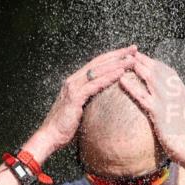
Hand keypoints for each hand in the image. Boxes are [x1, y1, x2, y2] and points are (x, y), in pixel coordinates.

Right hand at [24, 45, 137, 160]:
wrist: (50, 136)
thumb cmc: (66, 127)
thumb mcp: (81, 110)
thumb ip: (90, 101)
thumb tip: (105, 102)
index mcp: (75, 81)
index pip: (97, 64)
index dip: (113, 56)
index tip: (128, 52)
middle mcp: (73, 80)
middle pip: (99, 62)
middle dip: (118, 54)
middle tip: (134, 48)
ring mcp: (73, 87)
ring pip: (98, 70)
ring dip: (117, 63)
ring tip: (132, 59)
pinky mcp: (75, 97)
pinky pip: (95, 84)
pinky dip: (108, 77)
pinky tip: (120, 73)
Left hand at [118, 52, 184, 174]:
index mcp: (184, 94)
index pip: (169, 73)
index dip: (157, 64)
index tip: (147, 59)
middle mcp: (177, 93)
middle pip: (158, 70)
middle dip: (144, 60)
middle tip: (132, 53)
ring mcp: (168, 101)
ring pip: (150, 78)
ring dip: (137, 67)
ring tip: (125, 60)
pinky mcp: (159, 112)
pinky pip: (142, 96)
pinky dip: (131, 86)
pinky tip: (122, 80)